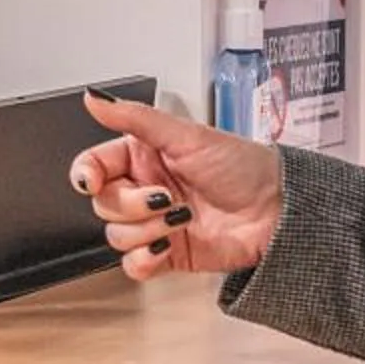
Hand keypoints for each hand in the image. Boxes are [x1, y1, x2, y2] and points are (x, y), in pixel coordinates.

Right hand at [68, 92, 282, 279]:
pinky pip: (132, 265)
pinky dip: (144, 259)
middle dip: (132, 204)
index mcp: (144, 155)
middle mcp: (145, 188)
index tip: (94, 180)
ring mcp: (155, 222)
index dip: (87, 175)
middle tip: (164, 197)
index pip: (94, 165)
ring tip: (179, 219)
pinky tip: (166, 245)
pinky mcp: (166, 253)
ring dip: (145, 229)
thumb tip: (95, 97)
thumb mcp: (187, 134)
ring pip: (115, 234)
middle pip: (104, 203)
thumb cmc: (243, 167)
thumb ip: (135, 117)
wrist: (277, 211)